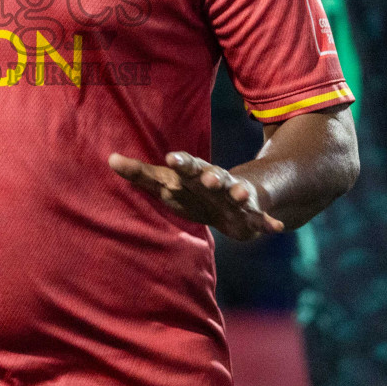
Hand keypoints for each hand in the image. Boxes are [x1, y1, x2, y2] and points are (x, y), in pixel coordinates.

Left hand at [108, 151, 284, 239]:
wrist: (237, 198)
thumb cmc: (192, 189)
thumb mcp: (167, 182)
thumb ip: (140, 173)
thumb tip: (110, 158)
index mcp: (194, 175)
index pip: (183, 166)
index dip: (179, 163)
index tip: (171, 158)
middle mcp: (216, 182)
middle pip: (211, 177)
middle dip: (208, 176)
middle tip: (207, 178)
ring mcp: (235, 196)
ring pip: (237, 193)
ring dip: (237, 193)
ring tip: (239, 195)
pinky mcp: (252, 214)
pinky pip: (262, 218)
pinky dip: (268, 222)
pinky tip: (276, 226)